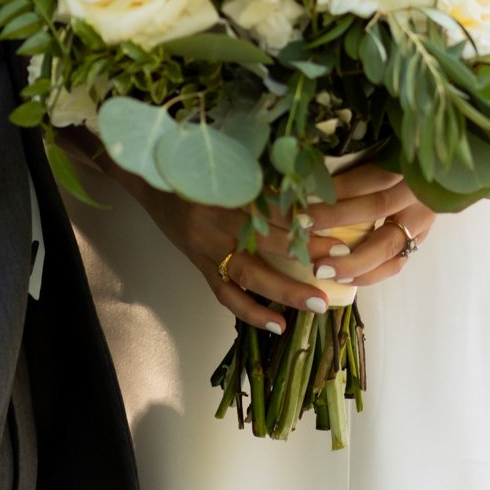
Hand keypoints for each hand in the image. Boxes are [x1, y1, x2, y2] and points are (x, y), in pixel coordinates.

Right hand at [133, 180, 333, 332]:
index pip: (269, 204)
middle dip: (305, 251)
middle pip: (265, 239)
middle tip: (339, 260)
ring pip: (248, 273)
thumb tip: (306, 185)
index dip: (300, 214)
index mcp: (226, 188)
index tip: (332, 220)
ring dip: (285, 290)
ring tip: (317, 303)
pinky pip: (225, 294)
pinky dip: (251, 311)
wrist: (149, 180)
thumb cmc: (193, 168)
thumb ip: (258, 176)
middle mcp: (216, 219)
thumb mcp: (225, 164)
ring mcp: (206, 246)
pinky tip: (278, 324)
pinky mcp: (198, 264)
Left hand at [303, 161, 436, 288]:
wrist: (445, 173)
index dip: (338, 185)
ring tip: (321, 267)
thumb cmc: (407, 154)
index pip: (371, 175)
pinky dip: (370, 273)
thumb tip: (314, 163)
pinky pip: (396, 263)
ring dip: (352, 259)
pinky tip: (344, 278)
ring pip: (389, 246)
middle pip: (377, 207)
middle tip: (302, 225)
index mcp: (409, 165)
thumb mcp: (389, 149)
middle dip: (336, 217)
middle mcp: (419, 194)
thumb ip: (360, 156)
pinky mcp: (420, 239)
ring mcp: (423, 221)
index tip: (305, 191)